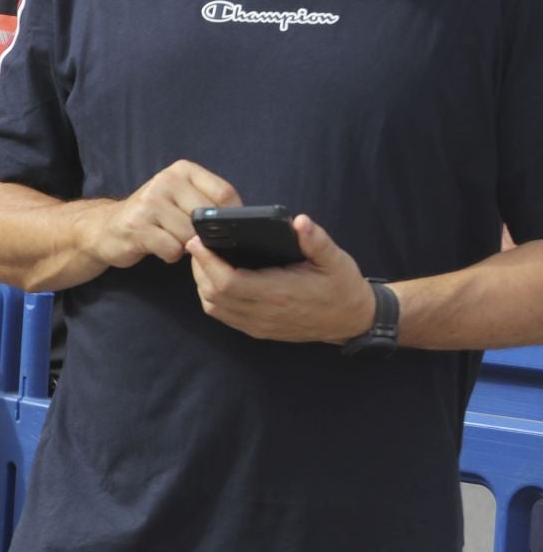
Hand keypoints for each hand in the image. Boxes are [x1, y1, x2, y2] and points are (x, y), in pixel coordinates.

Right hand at [76, 159, 238, 271]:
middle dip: (205, 236)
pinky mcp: (136, 226)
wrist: (108, 228)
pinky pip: (171, 249)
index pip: (224, 193)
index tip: (226, 231)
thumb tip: (244, 225)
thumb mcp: (182, 200)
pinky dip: (169, 255)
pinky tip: (159, 247)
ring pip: (191, 236)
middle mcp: (165, 180)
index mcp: (182, 170)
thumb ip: (209, 204)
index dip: (232, 219)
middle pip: (208, 218)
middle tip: (192, 239)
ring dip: (186, 247)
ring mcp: (149, 202)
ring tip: (171, 240)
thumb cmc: (155, 217)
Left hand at [189, 213, 374, 342]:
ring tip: (204, 259)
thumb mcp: (336, 259)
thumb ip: (316, 240)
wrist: (353, 320)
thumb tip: (300, 221)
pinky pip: (224, 316)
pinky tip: (215, 278)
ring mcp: (260, 325)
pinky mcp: (259, 330)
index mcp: (280, 293)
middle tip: (197, 244)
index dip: (207, 262)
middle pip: (214, 294)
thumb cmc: (342, 286)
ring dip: (202, 283)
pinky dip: (212, 297)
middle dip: (199, 268)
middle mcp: (266, 313)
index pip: (229, 282)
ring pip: (214, 308)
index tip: (198, 241)